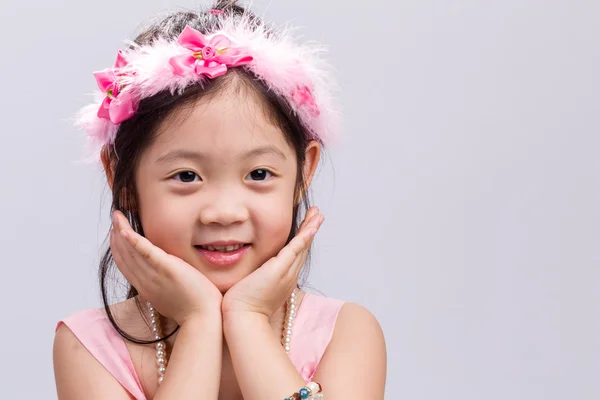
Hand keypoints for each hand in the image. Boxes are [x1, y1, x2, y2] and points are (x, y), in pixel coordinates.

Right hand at [110, 210, 222, 324]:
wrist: (203, 318)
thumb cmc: (193, 309)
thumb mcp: (171, 296)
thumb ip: (164, 284)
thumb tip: (164, 276)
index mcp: (146, 288)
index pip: (126, 266)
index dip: (119, 248)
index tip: (116, 233)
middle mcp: (146, 282)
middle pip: (125, 257)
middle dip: (117, 236)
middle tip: (115, 218)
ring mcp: (155, 276)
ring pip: (131, 252)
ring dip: (121, 232)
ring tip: (117, 216)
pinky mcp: (168, 269)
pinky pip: (146, 253)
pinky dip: (134, 241)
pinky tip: (125, 230)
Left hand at [222, 206, 323, 317]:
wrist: (243, 318)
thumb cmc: (243, 307)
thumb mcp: (252, 287)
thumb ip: (254, 276)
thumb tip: (248, 271)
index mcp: (283, 279)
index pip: (295, 255)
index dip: (302, 240)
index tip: (307, 227)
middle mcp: (289, 275)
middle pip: (303, 249)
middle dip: (310, 230)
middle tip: (318, 215)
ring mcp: (286, 272)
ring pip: (302, 246)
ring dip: (311, 228)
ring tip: (318, 215)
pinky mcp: (279, 269)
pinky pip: (295, 250)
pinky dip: (304, 237)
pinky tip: (311, 227)